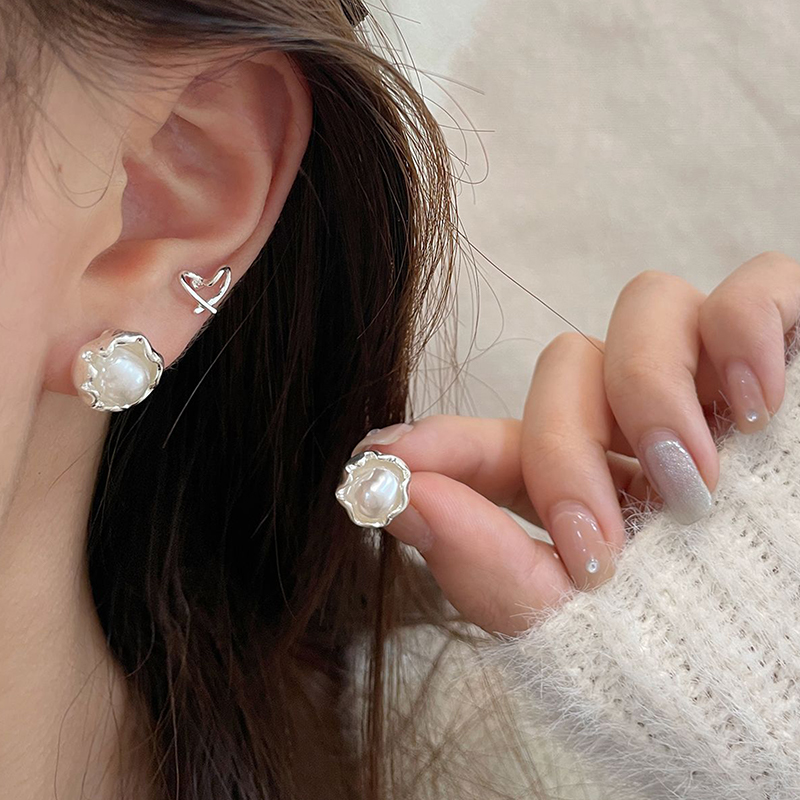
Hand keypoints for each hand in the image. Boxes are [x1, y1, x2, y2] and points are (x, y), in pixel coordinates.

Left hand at [350, 251, 799, 636]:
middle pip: (565, 366)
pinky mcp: (790, 357)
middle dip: (563, 447)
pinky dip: (744, 331)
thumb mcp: (591, 632)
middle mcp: (652, 424)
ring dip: (649, 390)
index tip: (386, 459)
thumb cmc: (717, 669)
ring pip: (648, 305)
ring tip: (693, 483)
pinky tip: (757, 410)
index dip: (442, 441)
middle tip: (596, 548)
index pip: (504, 439)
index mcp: (602, 487)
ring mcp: (722, 383)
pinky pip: (756, 286)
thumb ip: (490, 569)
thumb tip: (393, 498)